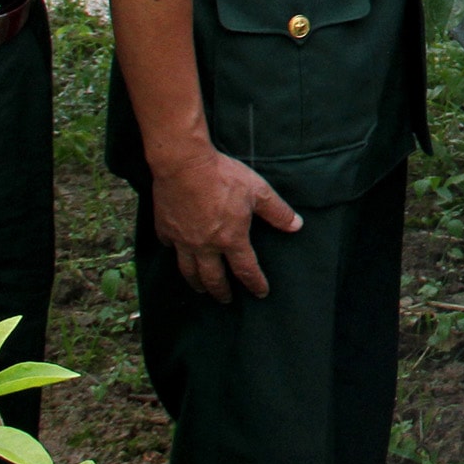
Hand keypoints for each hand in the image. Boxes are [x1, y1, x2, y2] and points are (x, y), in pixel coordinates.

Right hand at [151, 144, 302, 301]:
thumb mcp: (258, 191)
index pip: (246, 270)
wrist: (185, 164)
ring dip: (196, 283)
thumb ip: (277, 211)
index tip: (260, 293)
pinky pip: (169, 247)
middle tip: (225, 300)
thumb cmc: (223, 176)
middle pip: (213, 278)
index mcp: (231, 239)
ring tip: (200, 288)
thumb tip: (297, 226)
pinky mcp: (166, 229)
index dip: (255, 283)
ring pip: (188, 271)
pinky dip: (174, 254)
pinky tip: (177, 253)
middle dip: (221, 292)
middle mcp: (206, 246)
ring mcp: (183, 240)